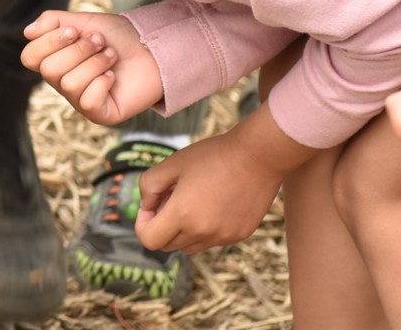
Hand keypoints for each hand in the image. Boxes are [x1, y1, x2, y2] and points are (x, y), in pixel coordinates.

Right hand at [21, 10, 162, 124]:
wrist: (153, 47)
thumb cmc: (117, 36)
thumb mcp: (82, 21)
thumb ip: (53, 22)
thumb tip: (27, 32)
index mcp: (55, 62)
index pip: (29, 57)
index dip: (49, 41)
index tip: (74, 31)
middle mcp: (62, 84)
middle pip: (49, 70)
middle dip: (78, 50)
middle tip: (100, 42)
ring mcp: (80, 101)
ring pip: (70, 83)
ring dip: (95, 63)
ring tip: (111, 56)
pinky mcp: (100, 114)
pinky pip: (87, 100)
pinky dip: (102, 82)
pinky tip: (113, 76)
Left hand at [135, 130, 284, 252]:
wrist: (257, 156)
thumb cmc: (212, 156)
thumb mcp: (171, 163)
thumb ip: (149, 186)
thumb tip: (146, 206)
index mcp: (182, 214)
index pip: (150, 241)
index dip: (143, 225)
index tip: (150, 207)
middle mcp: (203, 232)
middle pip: (168, 245)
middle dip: (161, 225)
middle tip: (170, 198)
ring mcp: (223, 237)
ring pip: (190, 246)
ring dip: (182, 230)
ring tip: (191, 200)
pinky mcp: (239, 235)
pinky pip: (212, 241)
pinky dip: (204, 229)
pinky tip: (212, 203)